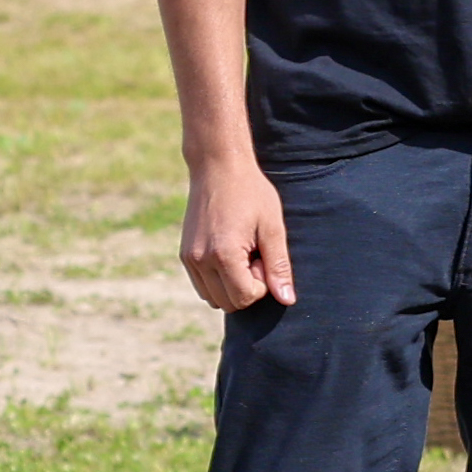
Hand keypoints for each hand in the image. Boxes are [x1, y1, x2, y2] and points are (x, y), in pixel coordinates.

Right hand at [181, 160, 294, 310]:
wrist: (218, 168)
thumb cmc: (252, 194)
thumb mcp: (273, 227)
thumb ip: (279, 266)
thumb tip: (287, 300)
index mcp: (223, 255)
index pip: (245, 298)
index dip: (263, 284)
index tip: (264, 256)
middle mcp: (200, 261)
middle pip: (229, 303)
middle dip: (247, 287)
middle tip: (254, 255)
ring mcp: (189, 259)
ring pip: (213, 298)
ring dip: (232, 285)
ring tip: (243, 253)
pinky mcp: (184, 255)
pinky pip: (202, 286)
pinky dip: (219, 279)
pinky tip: (230, 252)